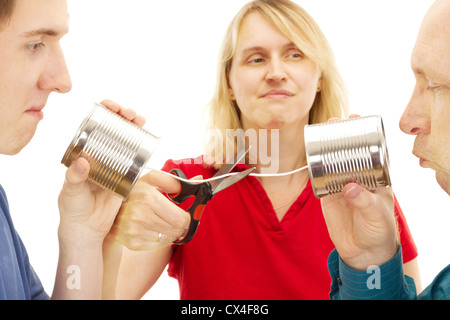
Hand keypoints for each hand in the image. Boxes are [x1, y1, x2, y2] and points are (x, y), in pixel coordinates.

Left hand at [57, 99, 145, 242]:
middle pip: (113, 129)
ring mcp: (114, 165)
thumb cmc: (73, 208)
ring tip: (139, 120)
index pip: (93, 127)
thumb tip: (82, 162)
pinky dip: (142, 147)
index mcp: (83, 154)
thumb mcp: (70, 192)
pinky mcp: (127, 176)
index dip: (102, 114)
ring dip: (133, 127)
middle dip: (122, 116)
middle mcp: (100, 156)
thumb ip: (75, 178)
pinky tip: (146, 138)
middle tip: (128, 113)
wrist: (88, 229)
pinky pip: (135, 158)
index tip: (110, 107)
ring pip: (126, 140)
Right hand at [108, 170, 191, 249]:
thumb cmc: (134, 193)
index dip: (187, 218)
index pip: (181, 218)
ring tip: (164, 223)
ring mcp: (136, 231)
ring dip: (171, 232)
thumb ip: (174, 181)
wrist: (108, 210)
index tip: (184, 214)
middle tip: (176, 220)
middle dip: (181, 226)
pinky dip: (160, 239)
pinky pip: (157, 245)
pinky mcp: (133, 243)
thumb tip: (198, 180)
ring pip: (168, 238)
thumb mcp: (151, 180)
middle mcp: (141, 216)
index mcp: (148, 198)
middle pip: (177, 230)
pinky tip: (155, 229)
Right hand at [321, 114, 398, 270]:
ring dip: (326, 148)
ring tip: (319, 133)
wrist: (362, 252)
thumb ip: (364, 201)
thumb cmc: (378, 230)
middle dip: (341, 136)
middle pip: (349, 152)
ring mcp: (341, 185)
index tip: (356, 120)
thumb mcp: (376, 215)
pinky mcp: (327, 195)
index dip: (364, 135)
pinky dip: (314, 167)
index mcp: (376, 178)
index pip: (371, 152)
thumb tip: (350, 187)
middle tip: (333, 122)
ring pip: (332, 162)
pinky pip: (319, 179)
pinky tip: (310, 154)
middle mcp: (358, 178)